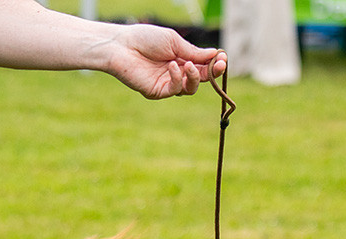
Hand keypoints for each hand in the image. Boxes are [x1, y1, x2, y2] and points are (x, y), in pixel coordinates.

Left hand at [108, 25, 225, 99]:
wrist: (122, 46)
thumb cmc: (145, 39)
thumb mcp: (174, 42)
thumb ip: (193, 51)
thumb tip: (215, 54)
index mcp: (181, 58)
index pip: (203, 65)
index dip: (214, 64)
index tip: (223, 58)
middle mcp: (176, 72)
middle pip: (200, 78)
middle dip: (211, 73)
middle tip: (219, 65)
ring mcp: (167, 83)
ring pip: (190, 88)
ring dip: (194, 77)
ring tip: (188, 65)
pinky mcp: (158, 92)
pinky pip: (175, 90)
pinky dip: (177, 78)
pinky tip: (173, 66)